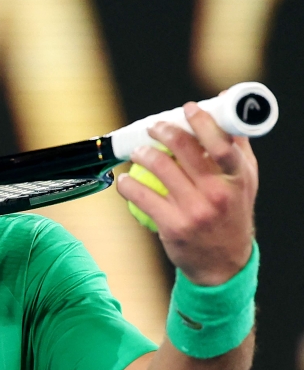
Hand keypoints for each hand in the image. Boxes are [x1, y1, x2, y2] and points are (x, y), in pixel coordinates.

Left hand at [117, 102, 257, 285]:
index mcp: (238, 178)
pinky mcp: (173, 225)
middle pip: (184, 149)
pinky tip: (124, 180)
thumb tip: (223, 107)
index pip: (221, 143)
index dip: (202, 121)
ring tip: (138, 152)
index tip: (187, 109)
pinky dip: (127, 184)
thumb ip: (235, 148)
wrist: (223, 263)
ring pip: (159, 167)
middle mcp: (219, 193)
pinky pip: (141, 195)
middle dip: (163, 131)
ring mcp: (195, 210)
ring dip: (141, 153)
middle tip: (153, 128)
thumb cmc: (232, 213)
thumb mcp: (244, 183)